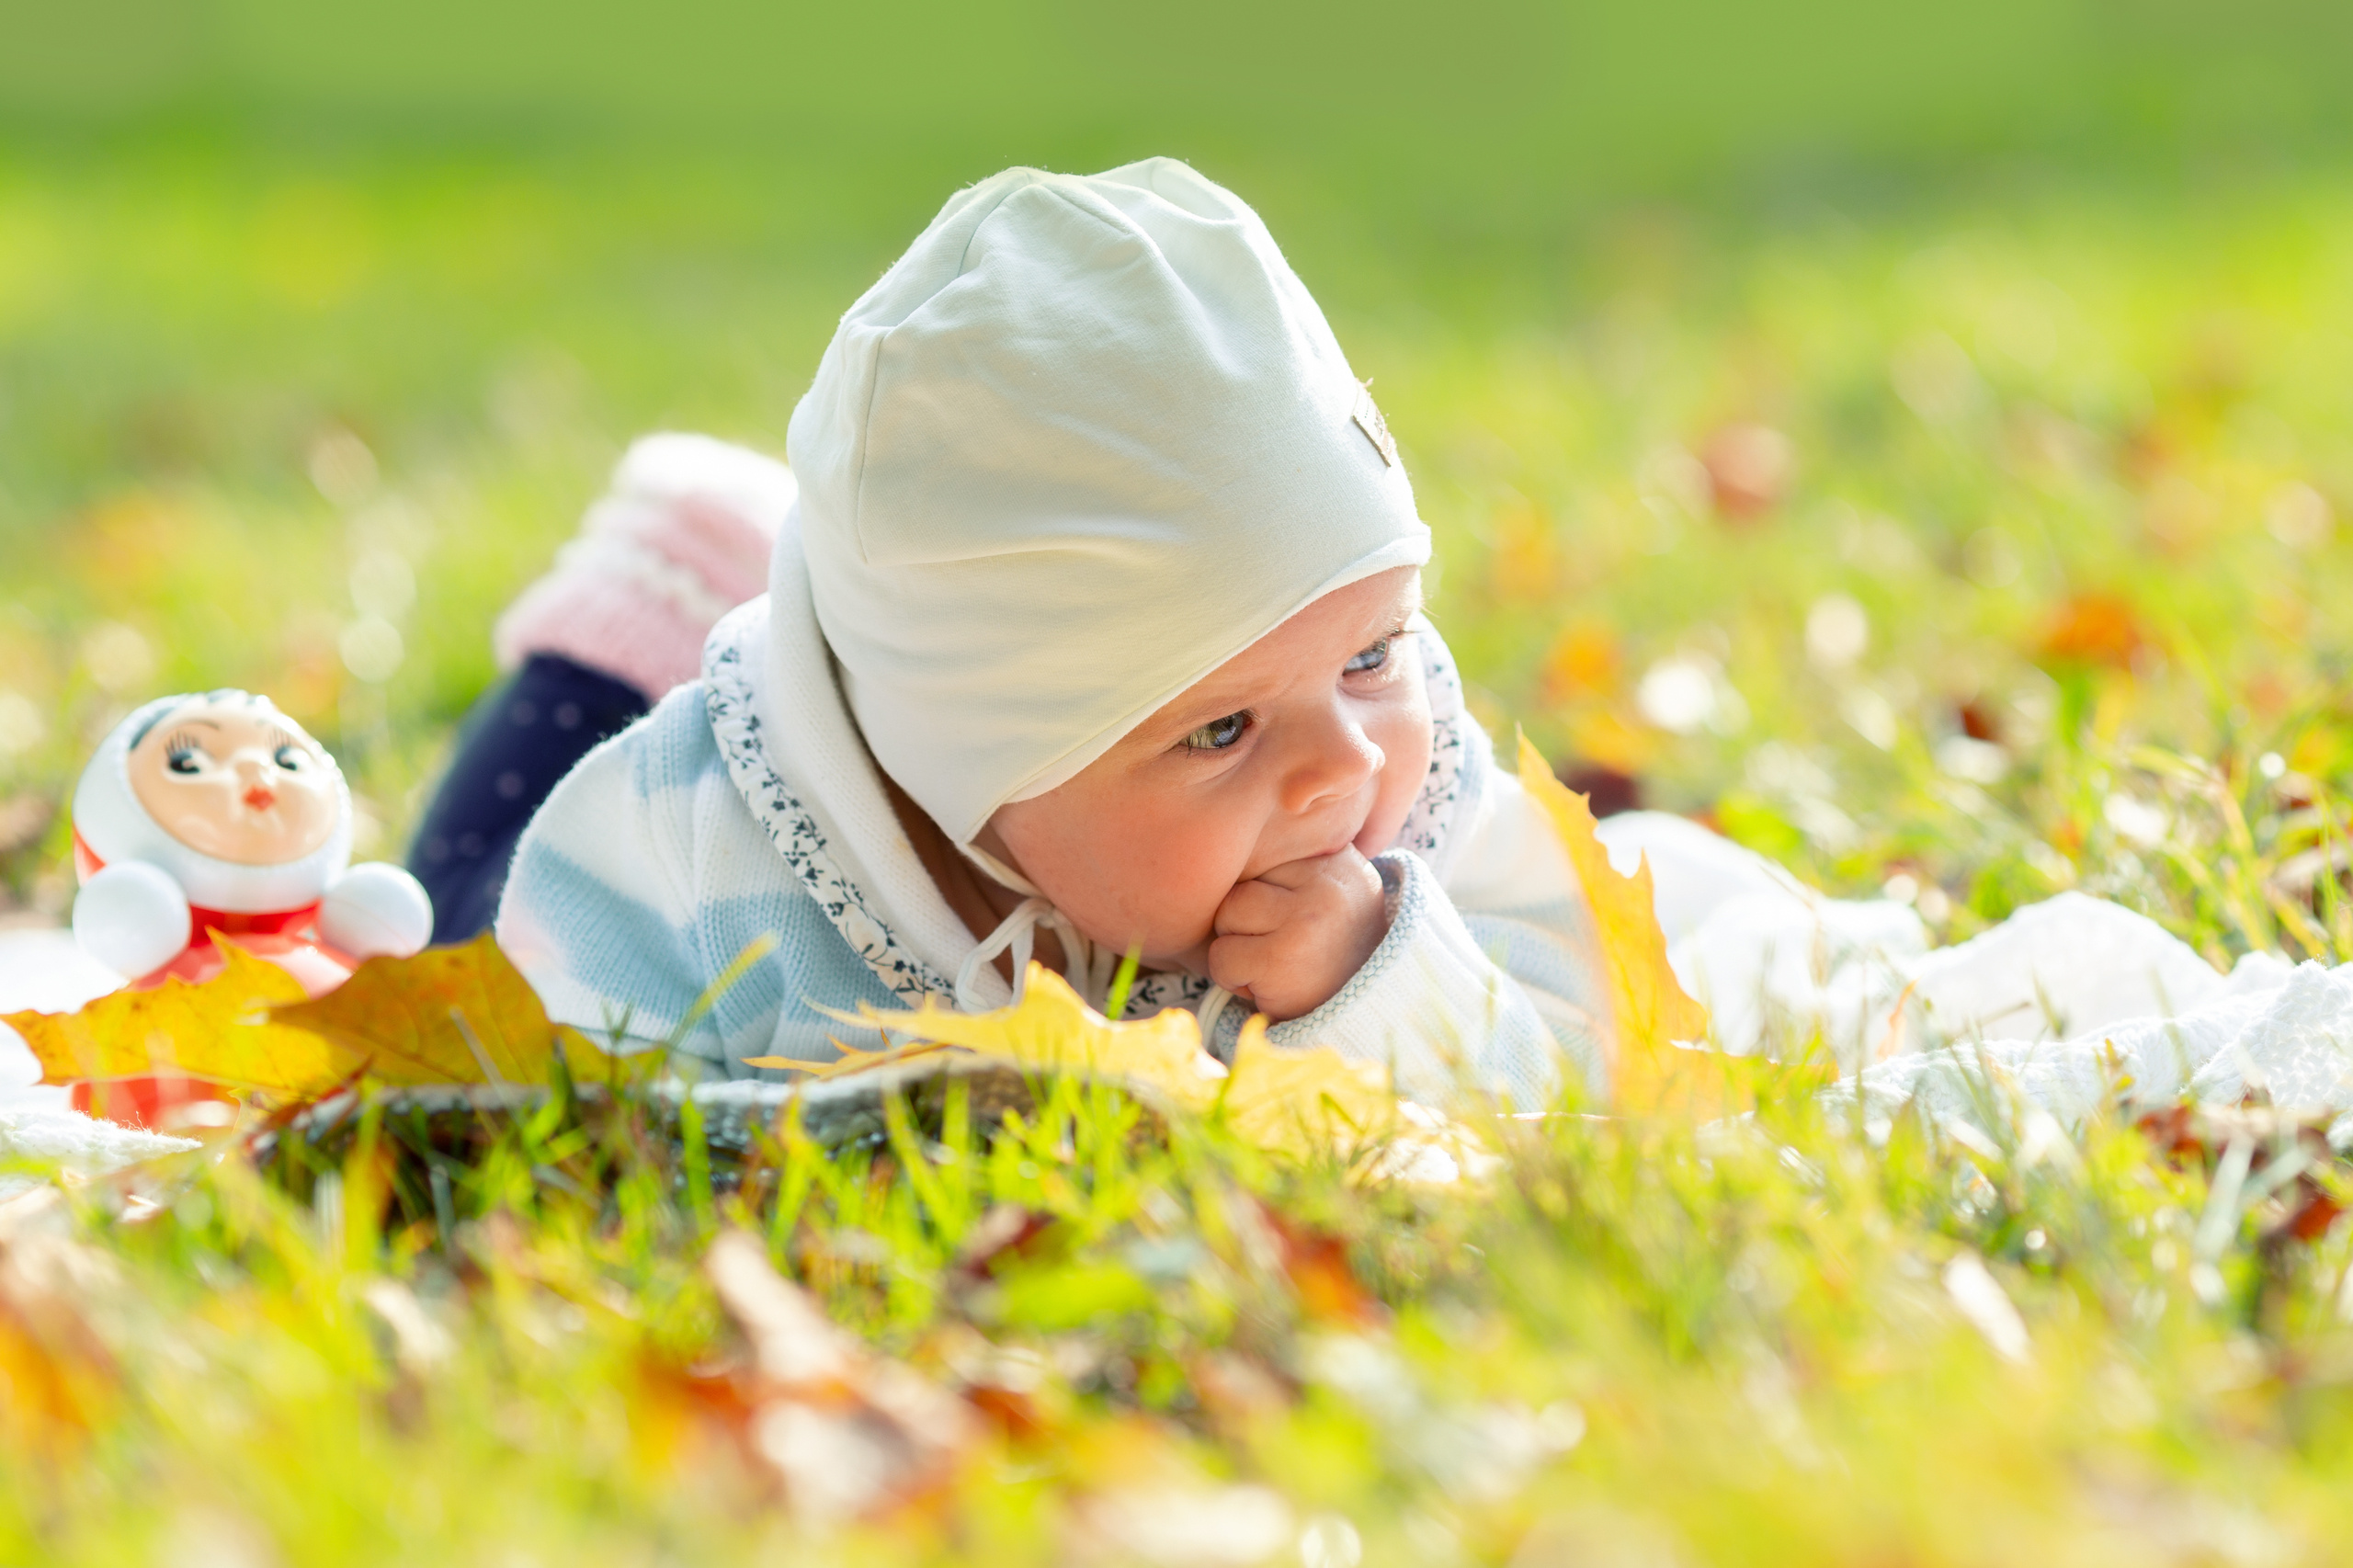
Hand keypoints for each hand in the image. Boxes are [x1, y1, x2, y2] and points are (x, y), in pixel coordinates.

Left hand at [1207, 847, 1389, 1022]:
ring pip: (1227, 916)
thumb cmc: (1335, 952)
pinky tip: (1269, 985)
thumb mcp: (1334, 894)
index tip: (1290, 920)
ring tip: (1273, 964)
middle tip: (1279, 947)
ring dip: (1237, 950)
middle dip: (1245, 923)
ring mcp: (1305, 921)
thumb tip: (1239, 827)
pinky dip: (1235, 979)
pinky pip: (1222, 958)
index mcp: (1338, 861)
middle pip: (1242, 885)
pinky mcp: (1280, 960)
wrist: (1367, 1014)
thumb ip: (1300, 865)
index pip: (1265, 857)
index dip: (1264, 896)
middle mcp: (1327, 885)